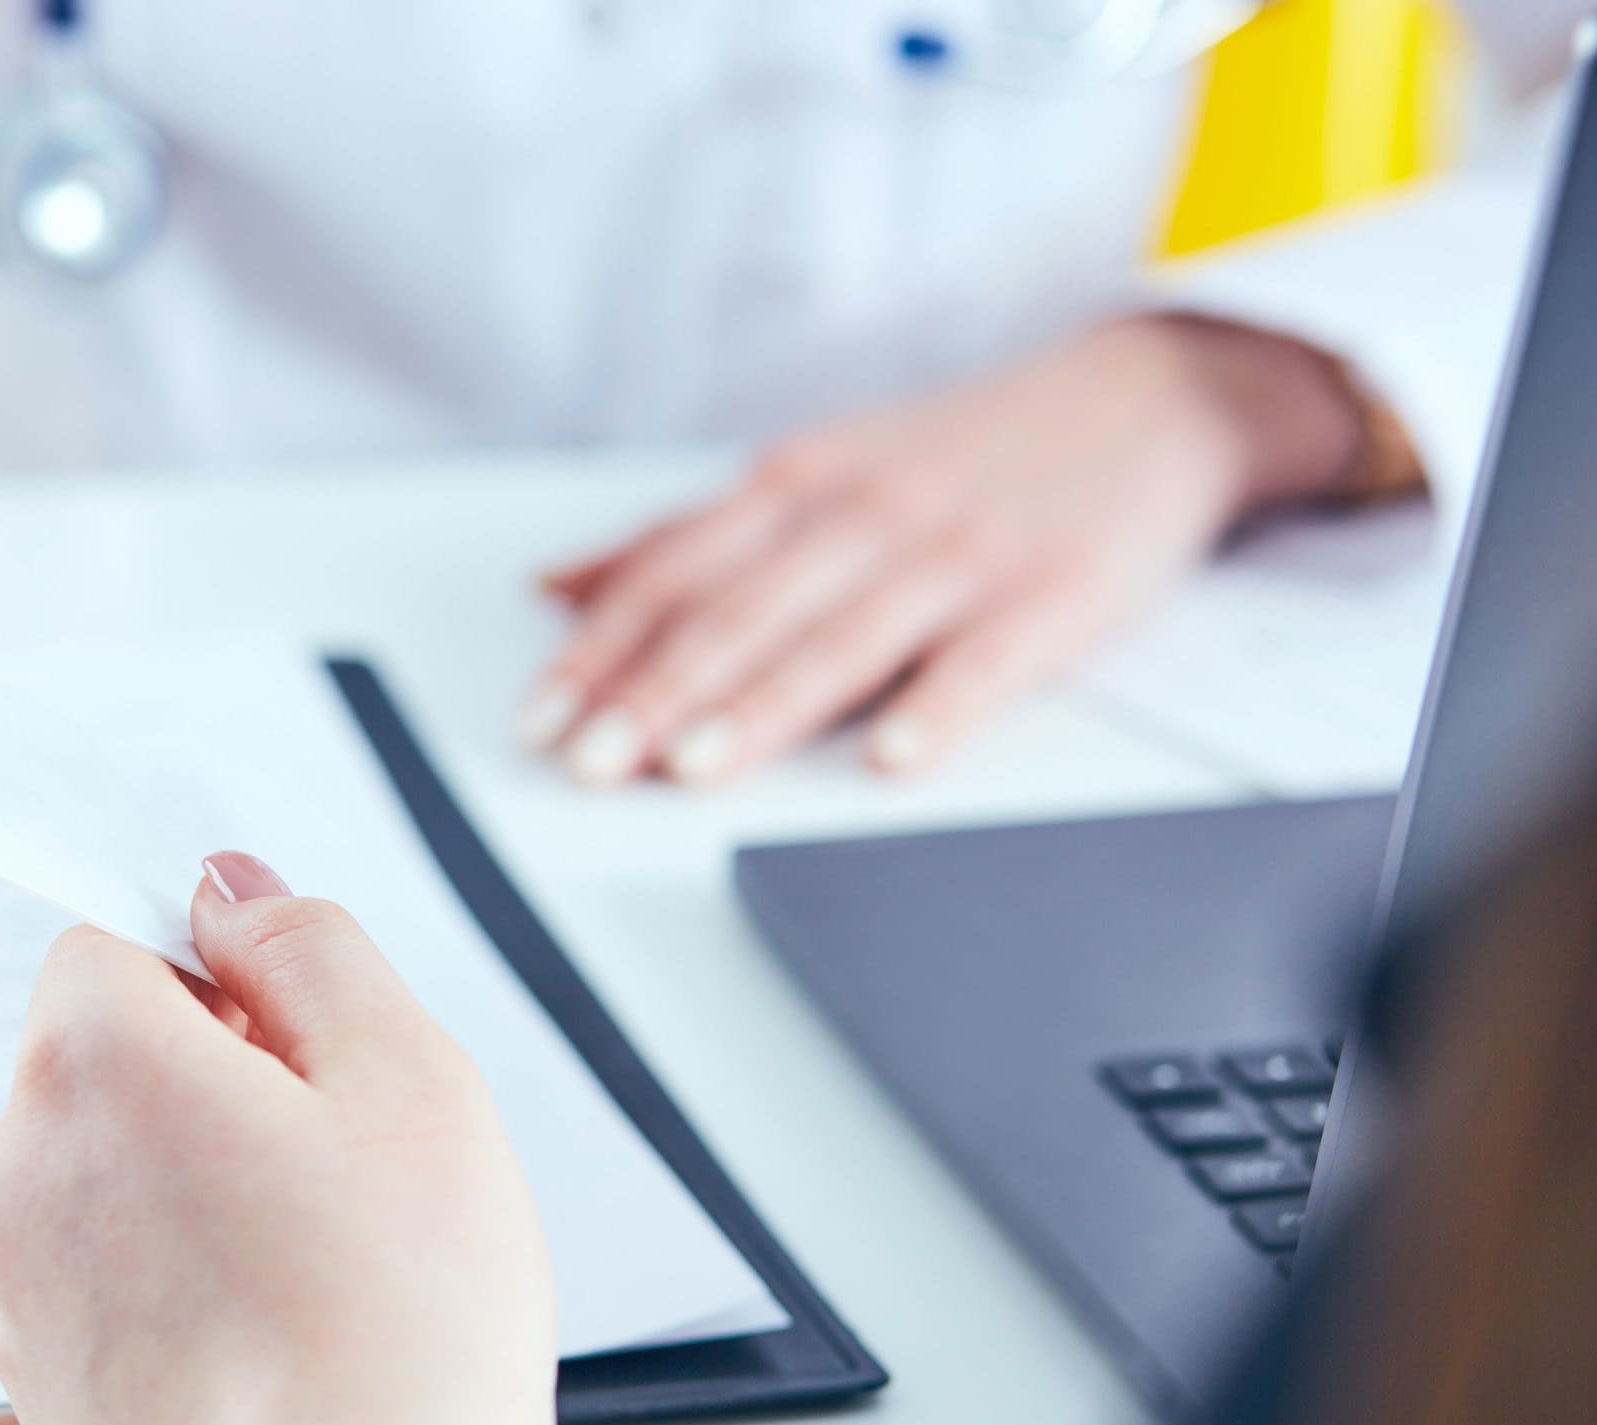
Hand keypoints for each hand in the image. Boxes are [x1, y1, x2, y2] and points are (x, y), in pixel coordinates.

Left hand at [0, 853, 555, 1424]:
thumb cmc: (391, 1353)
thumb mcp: (412, 1085)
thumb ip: (312, 949)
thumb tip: (235, 890)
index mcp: (93, 1066)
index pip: (111, 936)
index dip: (221, 971)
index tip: (294, 1034)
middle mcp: (18, 1169)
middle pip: (104, 1055)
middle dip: (213, 1080)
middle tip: (334, 1162)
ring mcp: (16, 1288)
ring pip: (108, 1170)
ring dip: (196, 1186)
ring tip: (312, 1268)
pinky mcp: (39, 1380)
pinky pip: (105, 1275)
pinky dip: (175, 1283)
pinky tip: (273, 1333)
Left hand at [523, 315, 1369, 784]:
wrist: (1144, 397)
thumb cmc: (957, 454)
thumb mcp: (813, 469)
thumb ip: (690, 537)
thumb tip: (557, 586)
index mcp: (797, 484)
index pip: (673, 572)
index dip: (599, 650)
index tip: (540, 720)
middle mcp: (864, 512)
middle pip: (740, 611)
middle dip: (653, 692)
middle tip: (588, 762)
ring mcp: (957, 553)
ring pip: (840, 637)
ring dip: (760, 706)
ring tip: (693, 767)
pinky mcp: (1051, 594)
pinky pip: (985, 659)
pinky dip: (937, 708)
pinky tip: (893, 757)